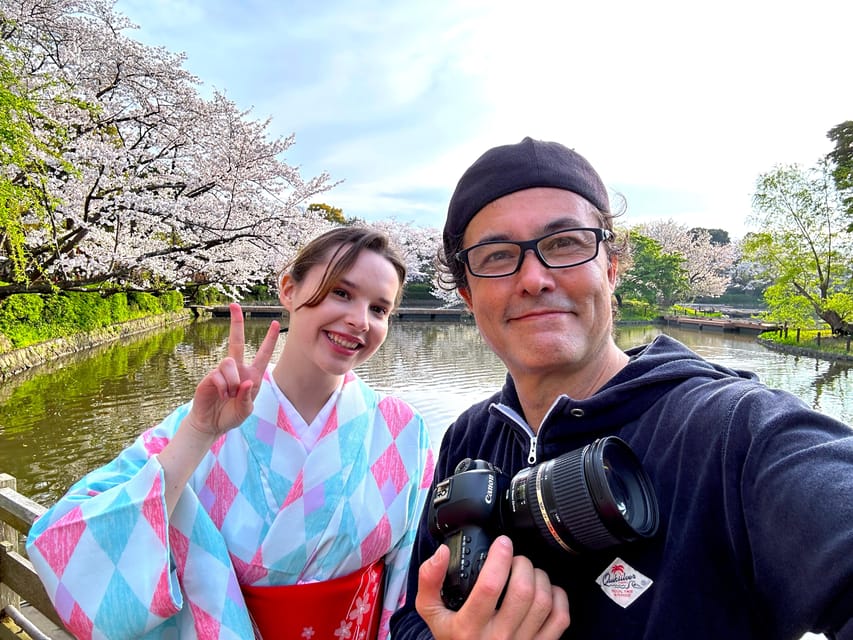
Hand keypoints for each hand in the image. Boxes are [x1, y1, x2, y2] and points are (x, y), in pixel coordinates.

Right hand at [185, 303, 279, 436]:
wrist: (211, 424)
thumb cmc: (231, 415)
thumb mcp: (245, 410)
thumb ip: (248, 398)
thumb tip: (246, 383)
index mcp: (252, 375)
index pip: (263, 354)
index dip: (269, 339)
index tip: (276, 323)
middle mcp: (237, 369)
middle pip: (236, 341)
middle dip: (236, 322)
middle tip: (234, 305)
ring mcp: (222, 372)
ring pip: (229, 362)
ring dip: (232, 381)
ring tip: (229, 395)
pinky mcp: (209, 377)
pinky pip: (218, 375)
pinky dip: (223, 387)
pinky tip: (221, 396)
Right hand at [415, 536, 569, 639]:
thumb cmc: (454, 638)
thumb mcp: (431, 613)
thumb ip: (429, 580)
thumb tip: (441, 552)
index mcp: (469, 627)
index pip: (489, 586)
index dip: (500, 558)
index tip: (501, 543)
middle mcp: (497, 637)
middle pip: (522, 590)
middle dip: (522, 563)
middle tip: (515, 558)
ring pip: (543, 601)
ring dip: (539, 577)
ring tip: (528, 572)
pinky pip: (560, 618)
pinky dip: (558, 597)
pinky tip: (545, 590)